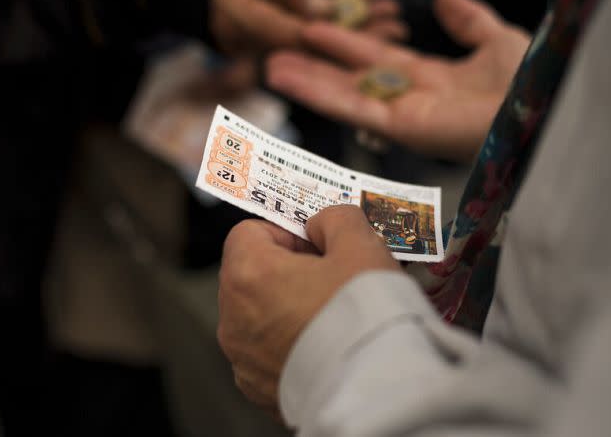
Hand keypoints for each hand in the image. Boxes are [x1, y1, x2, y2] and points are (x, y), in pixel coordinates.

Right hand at [211, 0, 404, 53]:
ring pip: (316, 38)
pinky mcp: (267, 29)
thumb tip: (322, 14)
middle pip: (317, 46)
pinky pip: (305, 25)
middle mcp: (255, 42)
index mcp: (243, 27)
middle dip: (361, 35)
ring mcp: (262, 39)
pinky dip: (335, 12)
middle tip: (399, 22)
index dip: (345, 38)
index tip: (380, 29)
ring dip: (356, 26)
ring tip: (394, 11)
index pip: (302, 42)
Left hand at [217, 206, 399, 413]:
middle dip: (290, 270)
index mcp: (248, 275)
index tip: (318, 244)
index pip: (249, 232)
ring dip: (289, 309)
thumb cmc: (364, 315)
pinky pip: (270, 353)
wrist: (376, 390)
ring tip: (334, 315)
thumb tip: (322, 223)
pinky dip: (293, 345)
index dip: (287, 232)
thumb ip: (336, 219)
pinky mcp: (258, 389)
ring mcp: (243, 359)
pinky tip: (327, 345)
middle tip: (333, 277)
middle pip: (253, 275)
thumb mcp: (360, 245)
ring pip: (261, 316)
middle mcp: (234, 318)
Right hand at [267, 0, 530, 160]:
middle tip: (283, 49)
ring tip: (273, 64)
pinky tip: (289, 77)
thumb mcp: (496, 38)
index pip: (382, 61)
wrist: (543, 106)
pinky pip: (353, 108)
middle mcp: (414, 101)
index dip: (350, 45)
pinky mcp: (401, 129)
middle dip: (320, 66)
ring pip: (346, 96)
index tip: (318, 28)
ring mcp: (405, 117)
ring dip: (309, 82)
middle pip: (355, 80)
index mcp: (436, 81)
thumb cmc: (531, 80)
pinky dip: (319, 94)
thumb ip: (467, 20)